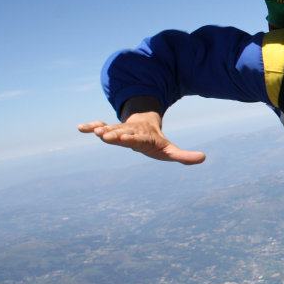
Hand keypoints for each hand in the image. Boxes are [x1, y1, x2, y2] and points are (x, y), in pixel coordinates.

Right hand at [77, 111, 205, 164]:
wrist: (145, 125)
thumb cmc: (156, 142)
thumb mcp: (170, 150)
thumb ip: (184, 155)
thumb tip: (204, 157)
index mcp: (144, 137)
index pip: (139, 139)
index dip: (132, 139)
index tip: (124, 140)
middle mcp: (131, 132)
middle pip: (123, 133)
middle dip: (115, 134)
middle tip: (105, 136)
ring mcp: (120, 129)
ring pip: (110, 129)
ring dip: (102, 130)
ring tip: (93, 132)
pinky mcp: (111, 129)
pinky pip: (99, 126)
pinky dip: (90, 126)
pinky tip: (80, 128)